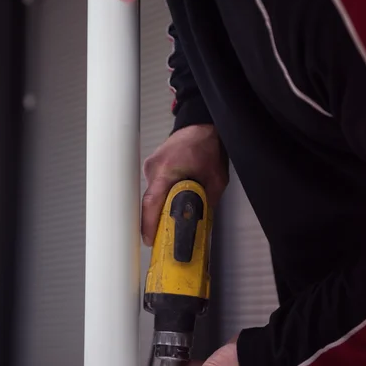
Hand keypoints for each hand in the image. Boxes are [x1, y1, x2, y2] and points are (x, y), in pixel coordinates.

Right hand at [142, 124, 227, 245]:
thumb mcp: (216, 179)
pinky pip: (154, 187)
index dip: (149, 224)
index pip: (152, 202)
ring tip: (173, 218)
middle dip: (157, 220)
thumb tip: (200, 223)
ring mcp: (151, 166)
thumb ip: (207, 202)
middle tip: (164, 237)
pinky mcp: (153, 166)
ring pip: (152, 195)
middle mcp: (154, 168)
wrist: (201, 125)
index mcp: (167, 170)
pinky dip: (163, 197)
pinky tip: (173, 201)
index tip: (150, 240)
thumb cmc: (207, 146)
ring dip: (161, 207)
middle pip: (150, 202)